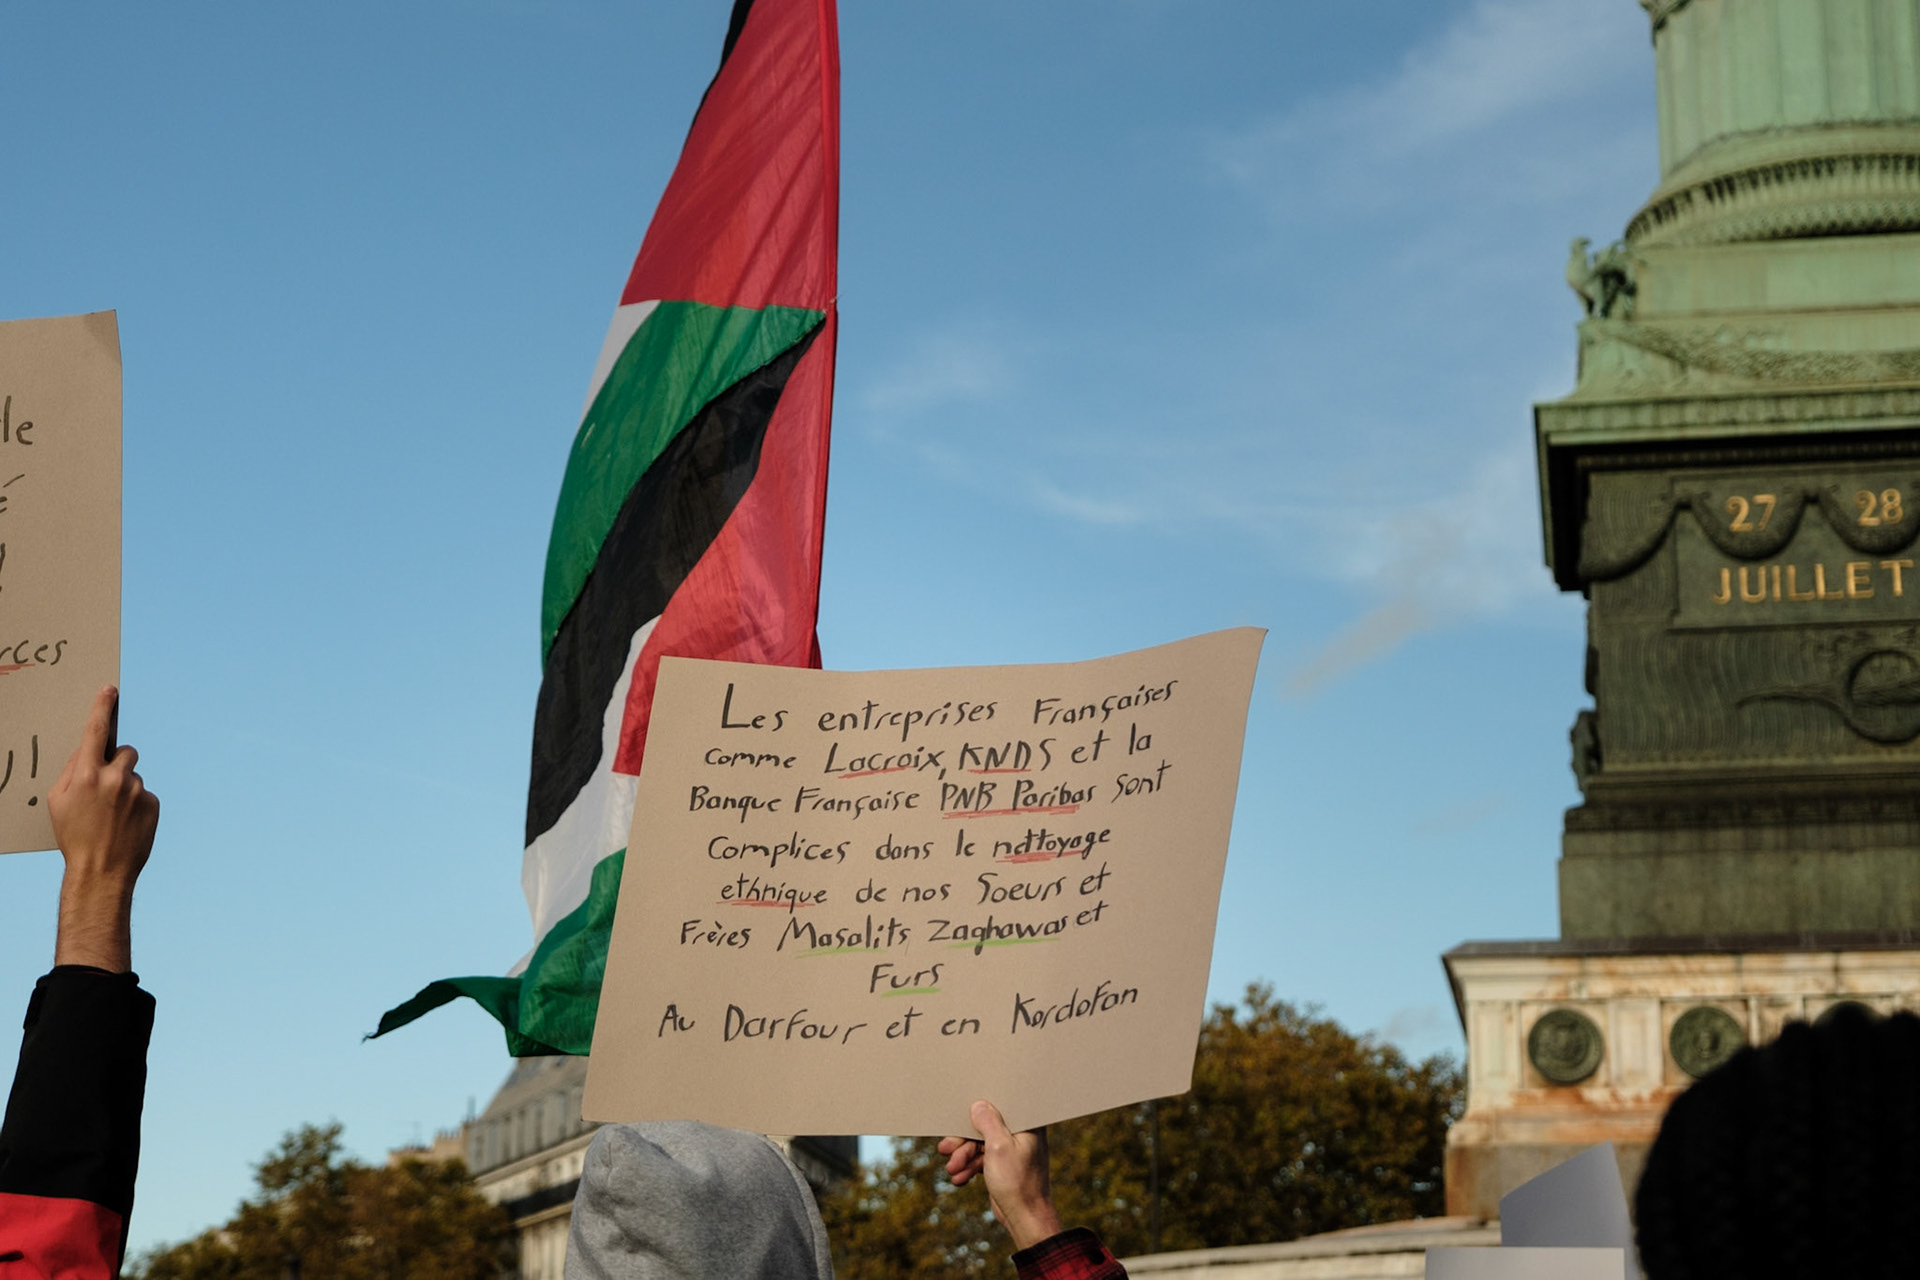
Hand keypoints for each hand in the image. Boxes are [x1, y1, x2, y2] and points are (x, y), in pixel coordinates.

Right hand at [48, 686, 158, 970]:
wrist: (101, 870)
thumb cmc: (74, 835)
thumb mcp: (59, 801)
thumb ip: (73, 772)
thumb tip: (87, 751)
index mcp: (86, 774)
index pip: (96, 731)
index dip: (102, 708)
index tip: (110, 690)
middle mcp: (114, 778)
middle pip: (124, 751)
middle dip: (116, 763)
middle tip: (106, 786)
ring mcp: (136, 790)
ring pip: (134, 774)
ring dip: (125, 786)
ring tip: (113, 814)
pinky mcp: (153, 803)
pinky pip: (145, 793)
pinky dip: (137, 804)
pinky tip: (125, 823)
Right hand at [938, 1100, 1062, 1250]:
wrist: (1025, 1218)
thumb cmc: (1018, 1182)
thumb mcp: (999, 1147)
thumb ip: (988, 1122)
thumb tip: (979, 1105)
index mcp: (1027, 1124)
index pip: (997, 1108)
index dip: (975, 1112)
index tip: (957, 1119)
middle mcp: (1020, 1134)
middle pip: (984, 1128)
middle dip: (963, 1142)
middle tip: (946, 1149)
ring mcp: (1011, 1151)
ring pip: (979, 1145)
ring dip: (963, 1157)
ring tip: (953, 1170)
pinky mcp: (1003, 1165)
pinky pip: (982, 1160)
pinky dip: (970, 1168)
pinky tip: (959, 1179)